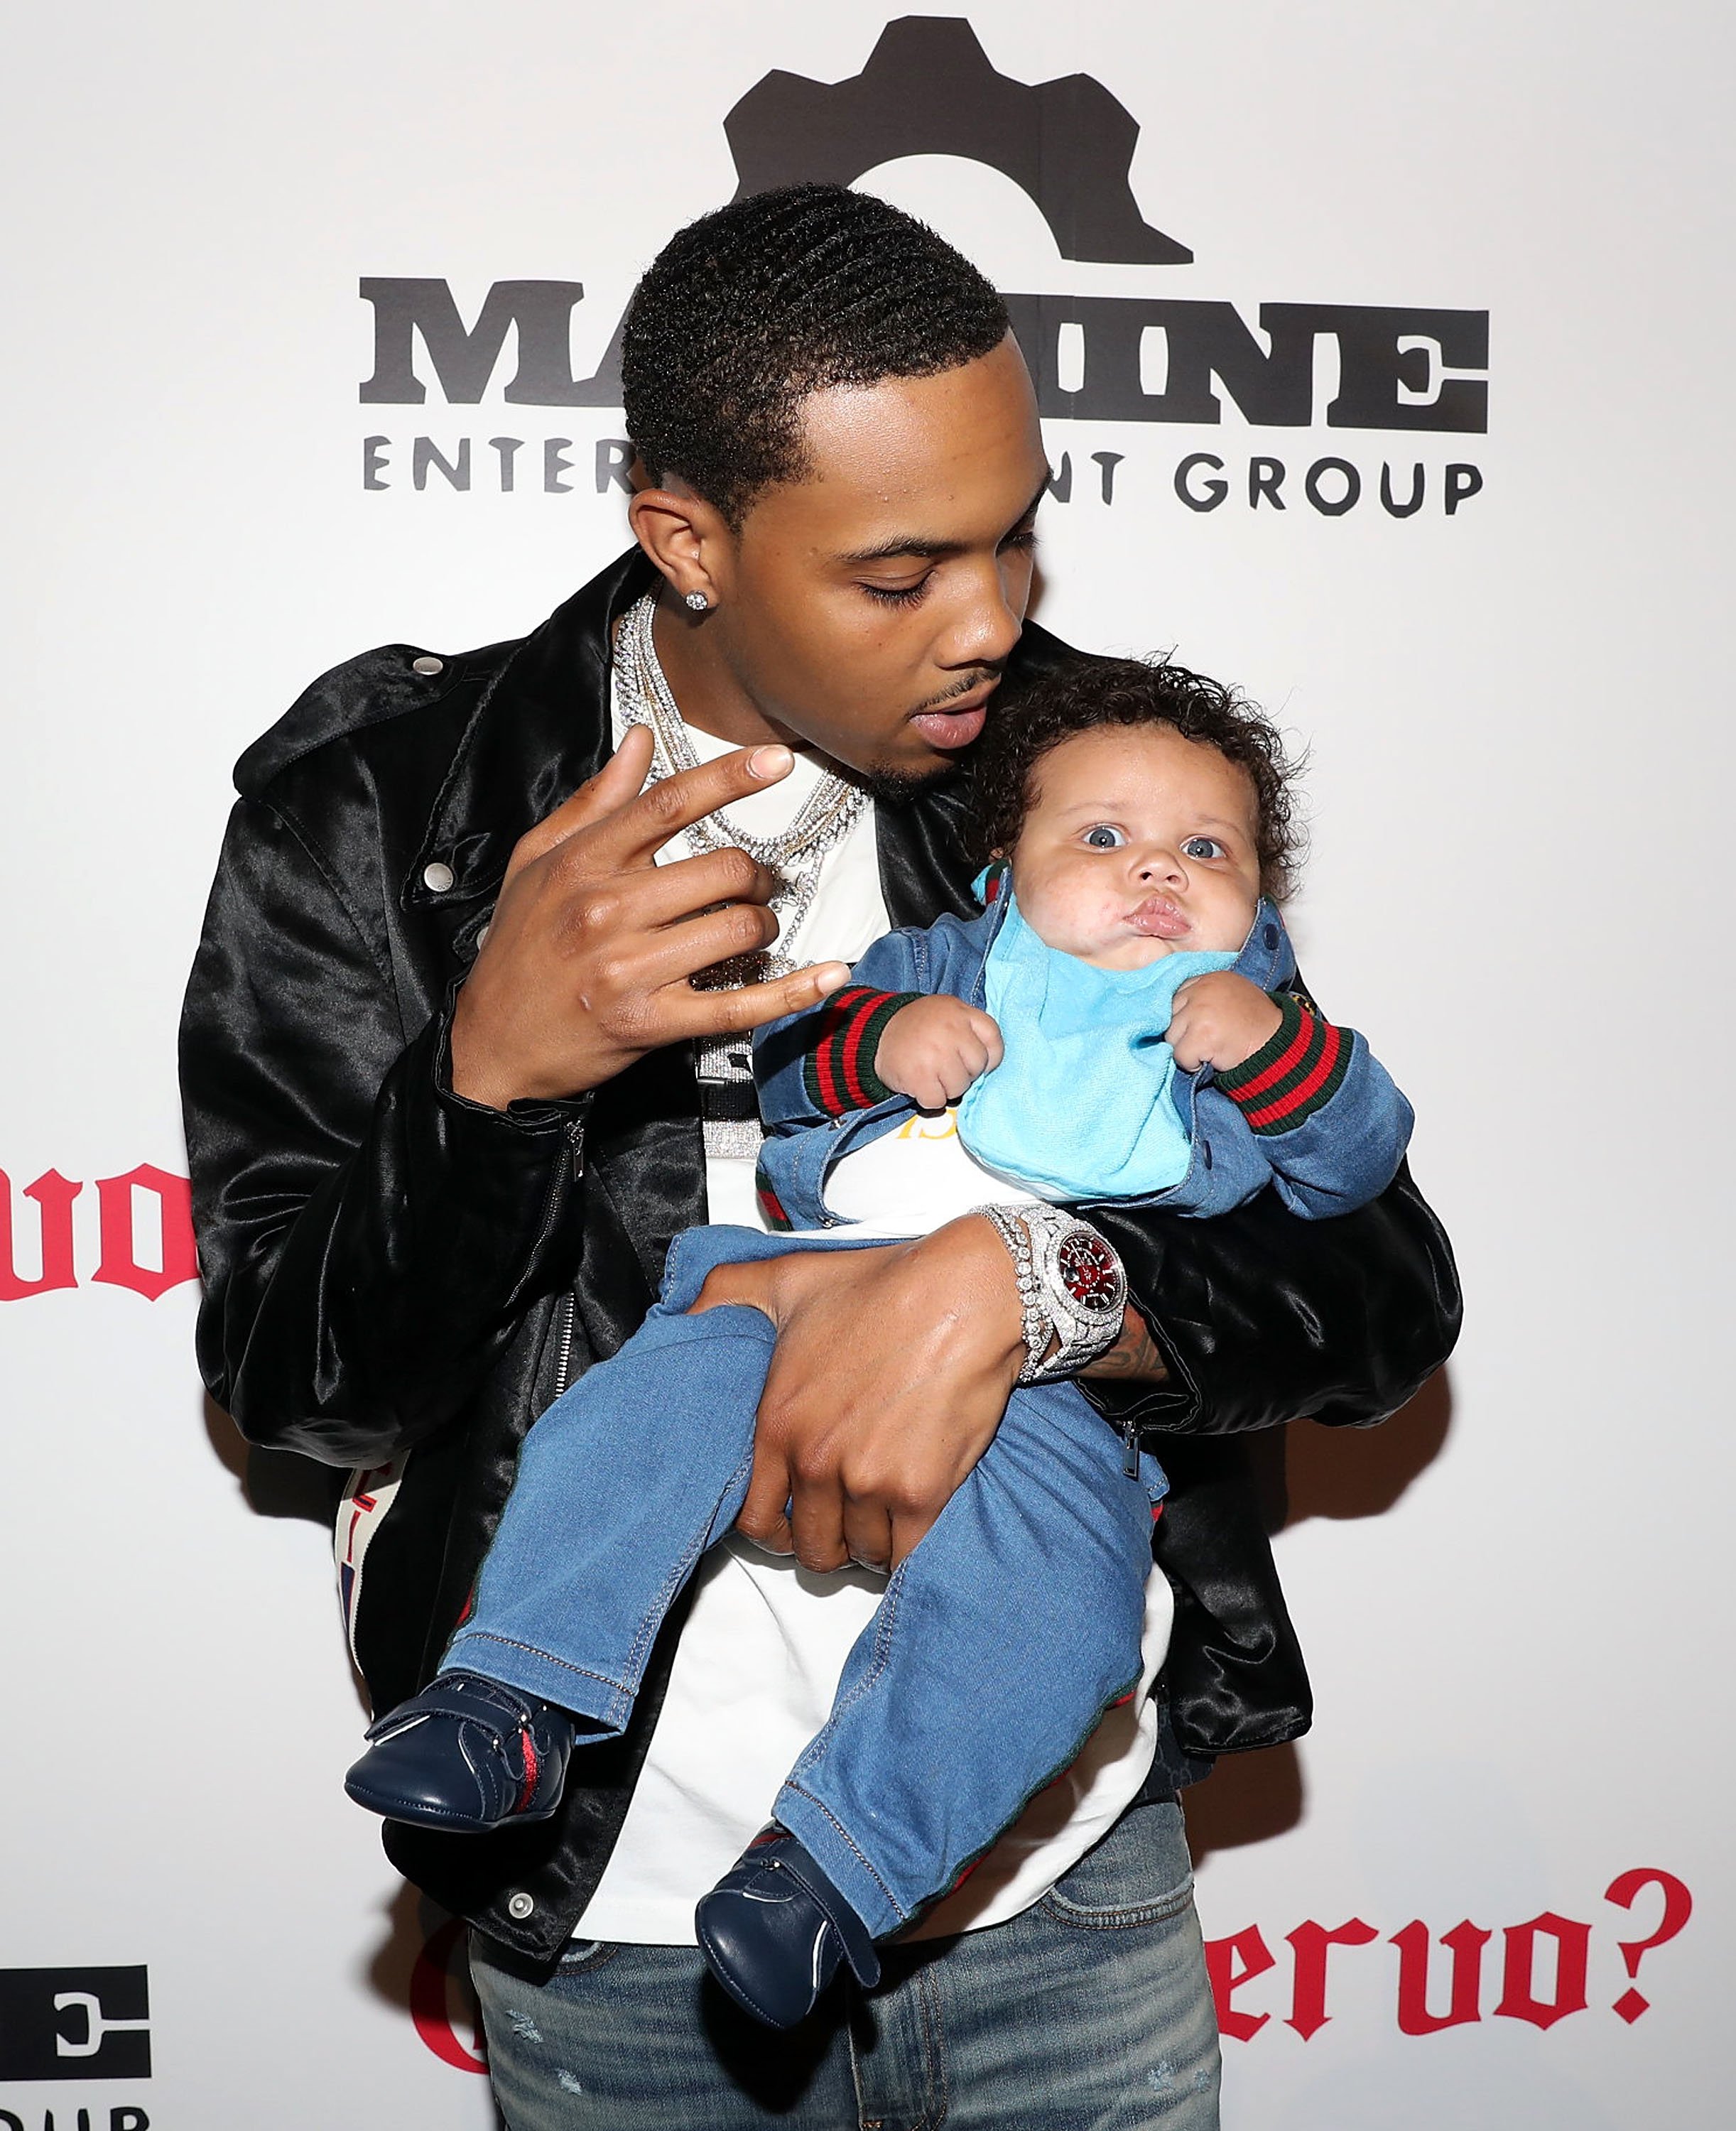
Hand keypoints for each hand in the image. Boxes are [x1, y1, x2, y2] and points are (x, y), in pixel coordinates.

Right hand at [449, 726, 849, 1107]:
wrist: (490, 1042)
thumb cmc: (519, 946)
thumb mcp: (538, 861)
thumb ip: (594, 801)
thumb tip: (639, 741)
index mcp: (582, 863)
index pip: (667, 805)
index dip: (730, 778)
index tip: (777, 761)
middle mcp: (607, 911)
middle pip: (722, 870)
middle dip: (755, 875)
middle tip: (753, 885)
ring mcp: (631, 970)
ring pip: (738, 930)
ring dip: (761, 925)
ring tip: (749, 929)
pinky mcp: (652, 1023)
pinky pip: (740, 1004)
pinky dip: (793, 992)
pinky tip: (829, 976)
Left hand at [690, 1217, 1024, 1572]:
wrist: (965, 1294)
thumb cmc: (882, 1286)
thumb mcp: (787, 1279)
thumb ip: (724, 1294)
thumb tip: (683, 1311)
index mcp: (777, 1420)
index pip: (753, 1517)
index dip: (772, 1529)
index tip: (791, 1524)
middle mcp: (814, 1459)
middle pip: (809, 1546)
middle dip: (825, 1540)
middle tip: (845, 1520)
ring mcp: (867, 1480)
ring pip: (859, 1554)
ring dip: (870, 1544)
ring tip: (882, 1515)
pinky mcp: (920, 1493)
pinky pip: (903, 1556)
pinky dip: (906, 1551)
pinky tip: (911, 1525)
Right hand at [874, 996, 1004, 1109]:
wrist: (876, 1033)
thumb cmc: (918, 1028)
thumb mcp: (948, 1013)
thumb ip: (970, 1029)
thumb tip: (989, 1064)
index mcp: (960, 1012)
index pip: (993, 1038)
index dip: (990, 1057)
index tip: (976, 1062)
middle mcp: (950, 1030)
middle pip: (977, 1066)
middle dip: (965, 1072)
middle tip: (945, 1067)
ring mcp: (934, 1054)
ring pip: (959, 1087)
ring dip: (947, 1088)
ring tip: (931, 1075)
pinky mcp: (918, 1076)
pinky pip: (937, 1100)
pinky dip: (929, 1099)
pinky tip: (921, 1084)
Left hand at [1166, 971, 1282, 1073]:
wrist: (1279, 1047)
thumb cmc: (1258, 1027)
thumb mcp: (1232, 997)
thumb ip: (1205, 997)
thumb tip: (1176, 1013)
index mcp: (1210, 979)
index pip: (1176, 997)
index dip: (1184, 1018)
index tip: (1199, 1028)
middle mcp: (1203, 990)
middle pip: (1170, 1017)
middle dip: (1184, 1034)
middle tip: (1210, 1040)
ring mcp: (1201, 1011)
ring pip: (1172, 1037)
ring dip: (1188, 1049)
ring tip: (1213, 1048)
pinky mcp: (1201, 1035)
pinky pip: (1181, 1056)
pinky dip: (1193, 1064)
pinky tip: (1214, 1058)